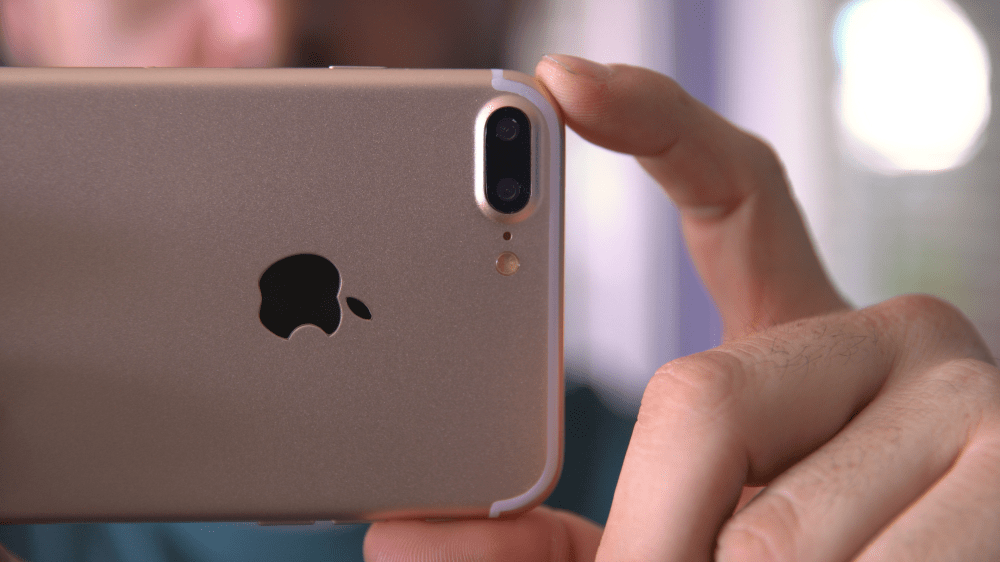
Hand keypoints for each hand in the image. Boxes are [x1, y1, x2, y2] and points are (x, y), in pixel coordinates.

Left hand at [363, 54, 999, 560]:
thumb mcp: (683, 536)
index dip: (651, 121)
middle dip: (655, 537)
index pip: (735, 191)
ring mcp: (970, 404)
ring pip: (764, 528)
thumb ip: (556, 532)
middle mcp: (905, 341)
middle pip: (701, 404)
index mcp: (816, 340)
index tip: (560, 81)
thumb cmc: (812, 561)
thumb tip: (396, 534)